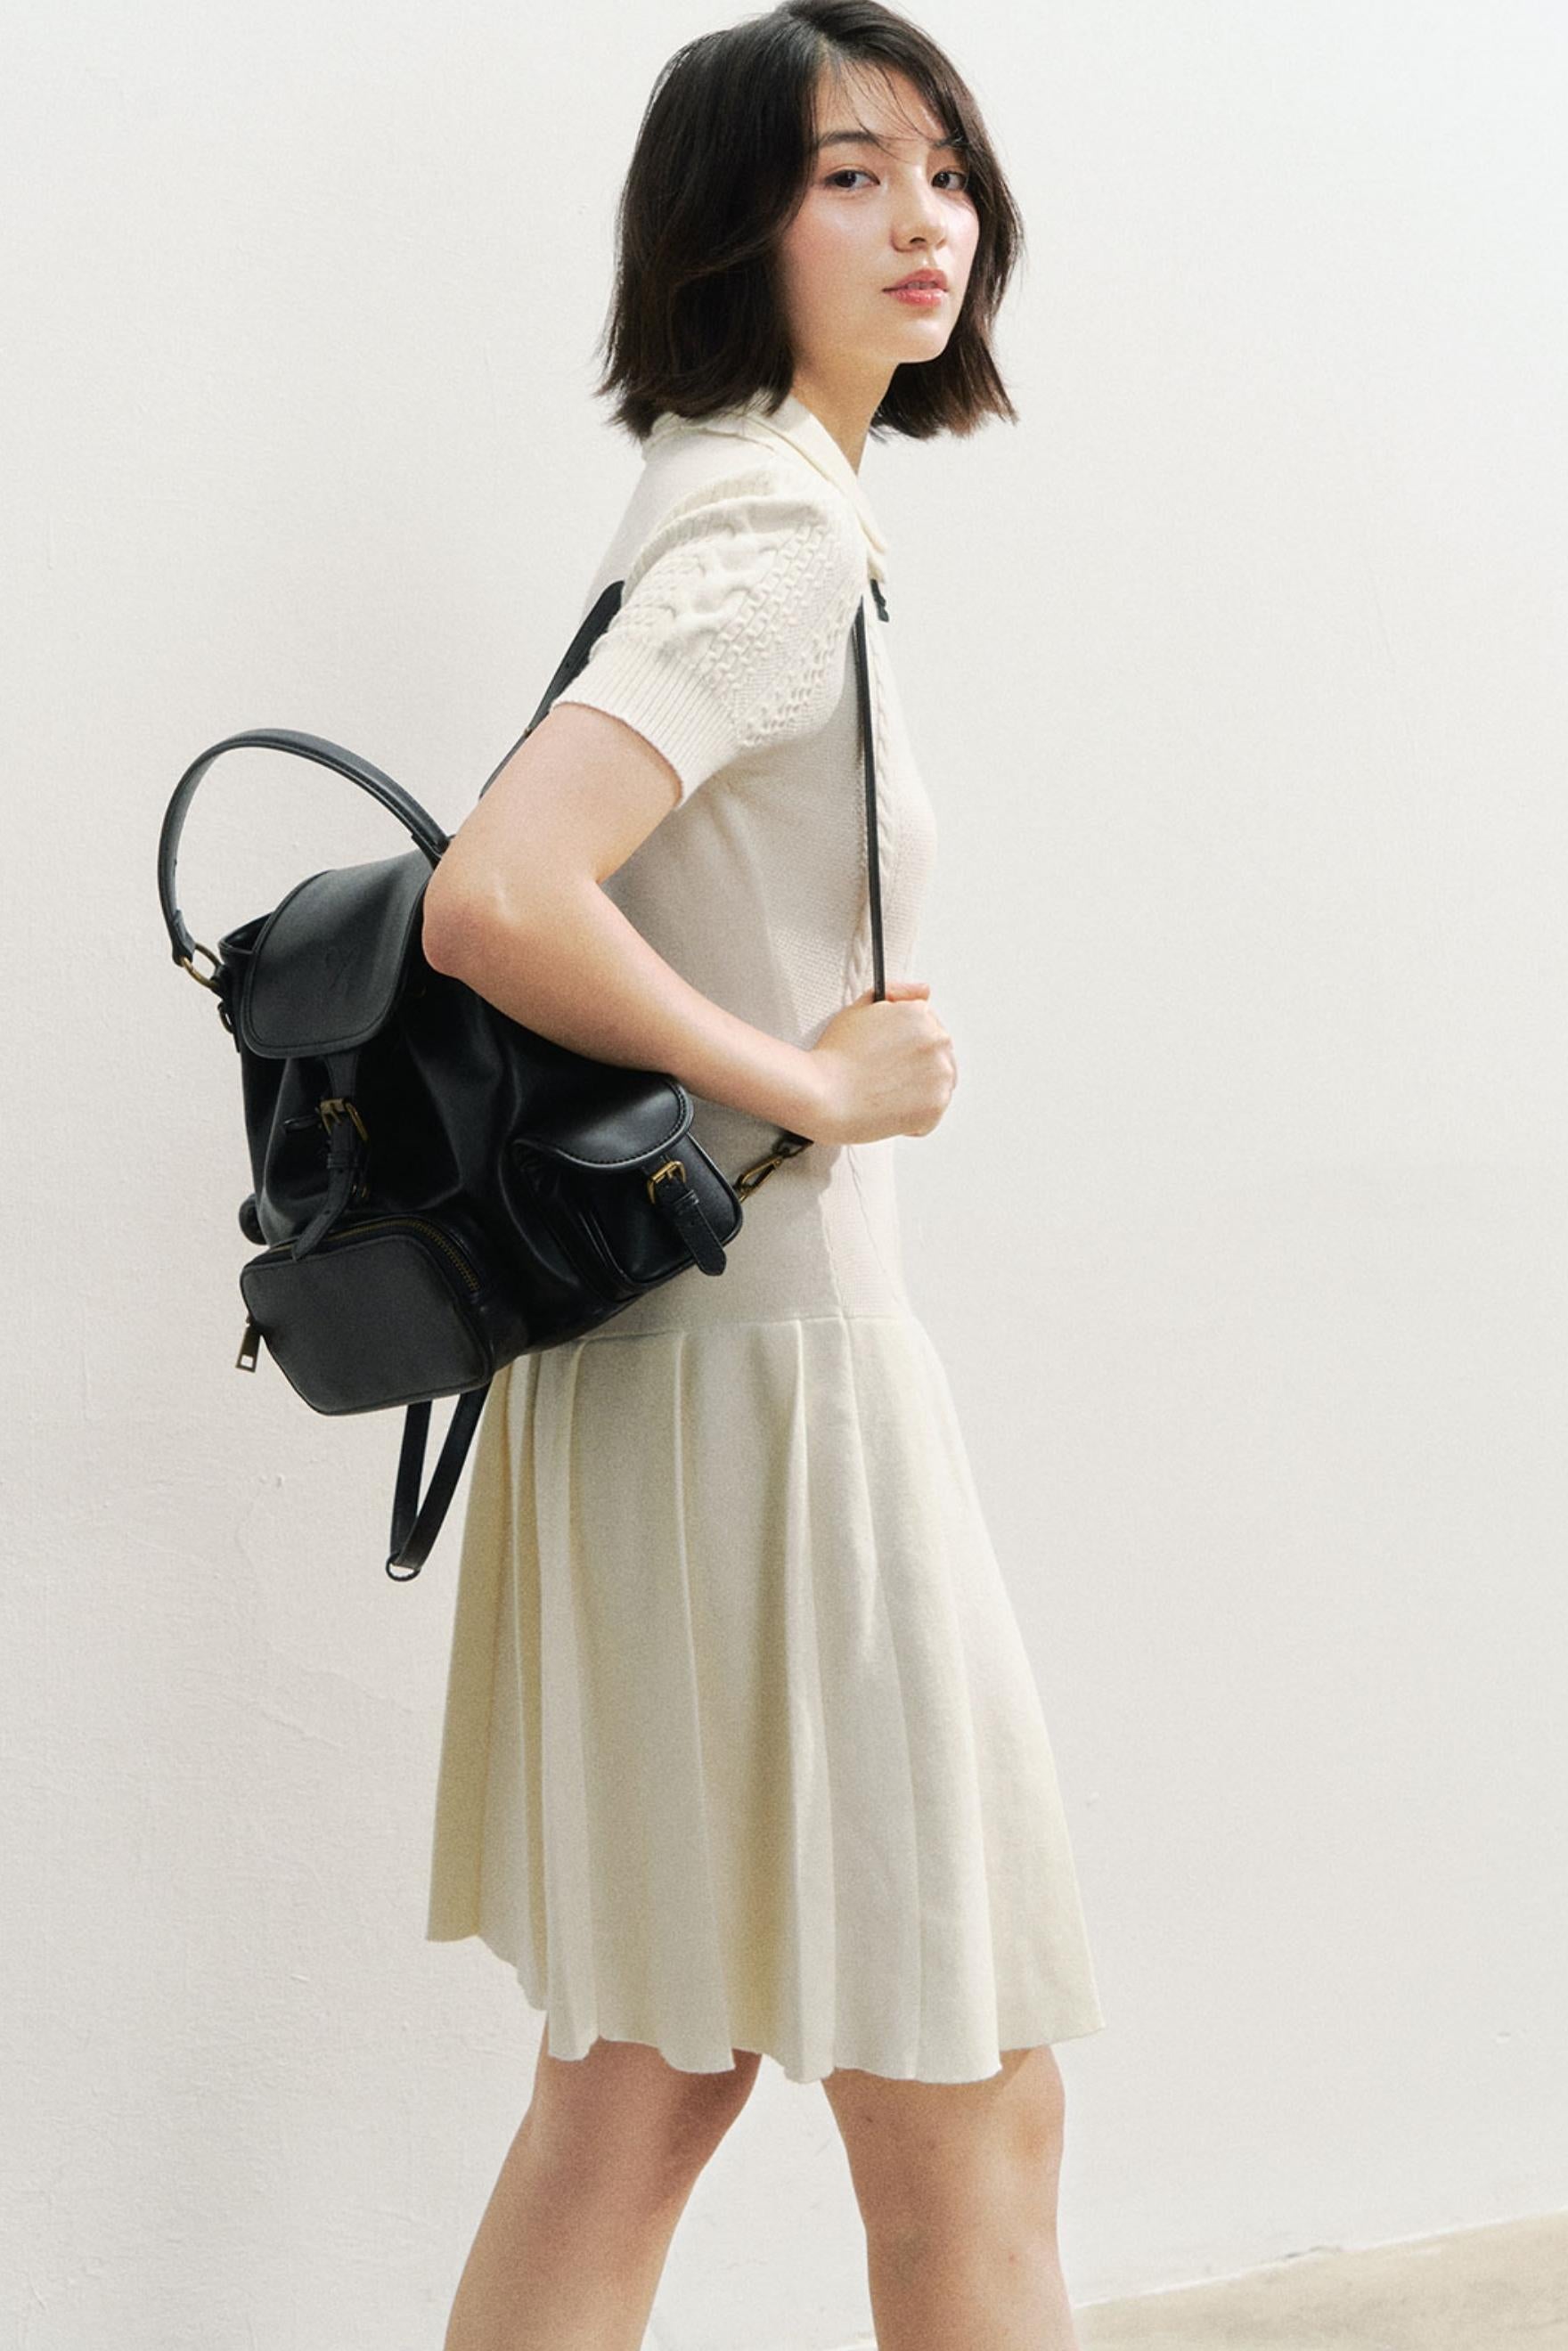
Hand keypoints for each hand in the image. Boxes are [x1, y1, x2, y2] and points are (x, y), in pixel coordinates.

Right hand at [804, 979, 956, 1145]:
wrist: (823, 1096)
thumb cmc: (835, 1057)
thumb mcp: (859, 1009)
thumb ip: (896, 994)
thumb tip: (923, 990)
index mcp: (920, 1015)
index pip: (927, 1027)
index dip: (904, 1044)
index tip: (888, 1055)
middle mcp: (937, 1042)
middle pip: (936, 1055)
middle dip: (914, 1066)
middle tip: (882, 1075)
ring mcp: (941, 1076)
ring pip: (937, 1084)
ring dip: (917, 1090)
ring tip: (884, 1093)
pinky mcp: (936, 1108)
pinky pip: (931, 1114)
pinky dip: (913, 1117)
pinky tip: (888, 1109)